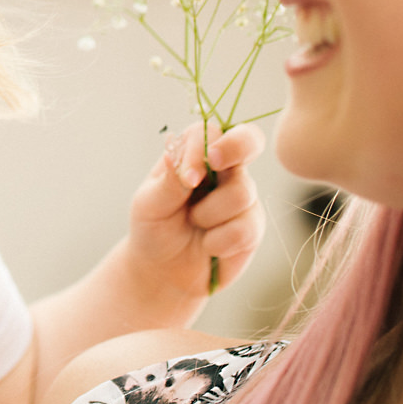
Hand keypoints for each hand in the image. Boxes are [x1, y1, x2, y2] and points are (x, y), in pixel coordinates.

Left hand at [124, 121, 266, 303]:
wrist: (164, 272)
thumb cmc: (154, 229)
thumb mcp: (149, 205)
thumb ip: (167, 182)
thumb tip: (174, 156)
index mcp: (195, 154)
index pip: (210, 131)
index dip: (205, 148)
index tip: (190, 178)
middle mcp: (224, 169)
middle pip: (248, 140)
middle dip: (237, 146)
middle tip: (216, 162)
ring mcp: (242, 195)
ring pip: (241, 193)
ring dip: (209, 216)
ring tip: (194, 224)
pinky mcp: (253, 226)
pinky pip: (245, 229)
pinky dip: (218, 242)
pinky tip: (208, 246)